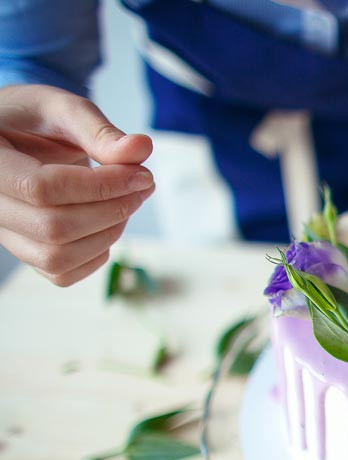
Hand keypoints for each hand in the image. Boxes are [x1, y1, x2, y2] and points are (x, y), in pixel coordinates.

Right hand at [0, 84, 153, 285]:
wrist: (15, 139)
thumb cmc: (34, 120)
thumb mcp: (60, 109)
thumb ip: (98, 130)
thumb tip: (142, 149)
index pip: (40, 189)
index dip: (100, 186)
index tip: (142, 174)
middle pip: (54, 228)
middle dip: (112, 209)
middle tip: (144, 183)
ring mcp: (4, 234)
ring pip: (57, 258)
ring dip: (109, 233)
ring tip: (130, 200)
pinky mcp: (25, 252)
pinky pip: (61, 273)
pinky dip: (97, 255)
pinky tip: (110, 222)